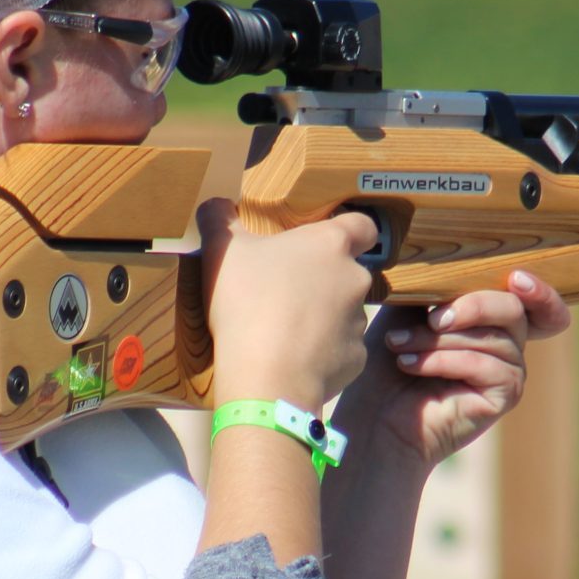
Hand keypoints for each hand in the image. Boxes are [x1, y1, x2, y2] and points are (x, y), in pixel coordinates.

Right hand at [198, 199, 376, 407]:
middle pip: (348, 273)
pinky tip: (294, 359)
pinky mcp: (356, 358)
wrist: (266, 376)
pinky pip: (340, 350)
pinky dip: (322, 353)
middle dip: (324, 281)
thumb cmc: (247, 302)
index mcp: (329, 245)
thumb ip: (219, 220)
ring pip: (345, 313)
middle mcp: (354, 278)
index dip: (352, 231)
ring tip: (285, 332)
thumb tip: (214, 203)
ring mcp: (358, 321)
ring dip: (323, 318)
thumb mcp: (222, 252)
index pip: (363, 226)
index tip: (331, 242)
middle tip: (287, 293)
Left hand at [334, 269, 572, 469]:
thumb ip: (440, 283)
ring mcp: (510, 371)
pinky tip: (412, 364)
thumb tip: (454, 256)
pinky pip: (488, 365)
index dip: (538, 289)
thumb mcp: (411, 308)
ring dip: (442, 338)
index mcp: (489, 319)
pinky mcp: (505, 396)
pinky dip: (445, 361)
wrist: (374, 416)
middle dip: (470, 307)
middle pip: (514, 309)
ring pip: (496, 338)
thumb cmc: (388, 360)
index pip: (535, 299)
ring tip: (401, 345)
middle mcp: (507, 344)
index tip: (516, 277)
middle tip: (430, 318)